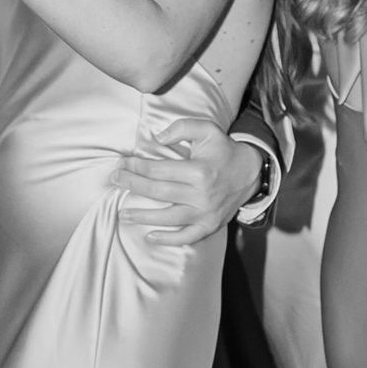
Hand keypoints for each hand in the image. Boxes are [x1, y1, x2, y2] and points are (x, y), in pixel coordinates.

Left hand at [120, 118, 267, 252]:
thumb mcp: (207, 129)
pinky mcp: (210, 225)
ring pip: (168, 217)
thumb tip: (158, 139)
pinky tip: (150, 236)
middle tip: (115, 180)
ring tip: (122, 214)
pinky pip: (187, 237)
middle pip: (158, 192)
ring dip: (143, 217)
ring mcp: (205, 213)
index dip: (137, 166)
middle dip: (132, 185)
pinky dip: (168, 239)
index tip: (122, 163)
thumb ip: (182, 127)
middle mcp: (201, 195)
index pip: (159, 170)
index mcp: (199, 171)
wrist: (251, 173)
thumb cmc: (223, 150)